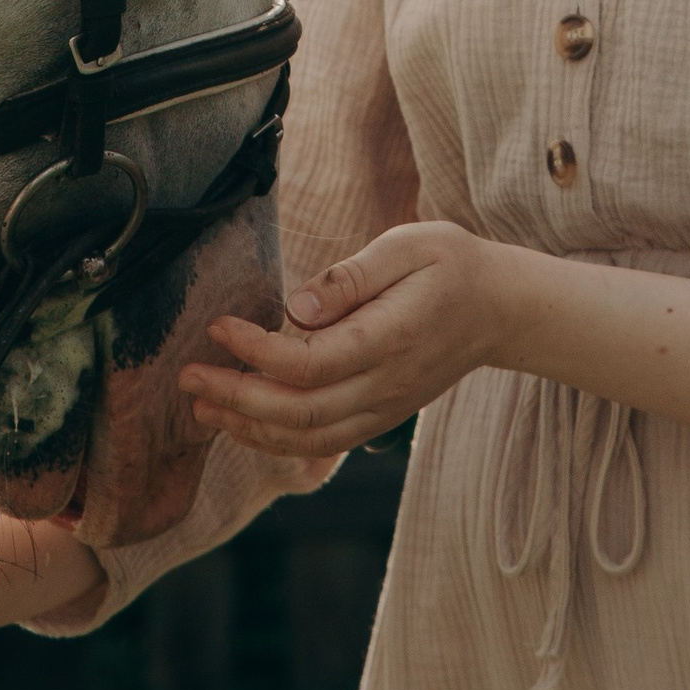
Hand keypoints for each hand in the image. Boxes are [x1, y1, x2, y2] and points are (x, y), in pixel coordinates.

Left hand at [179, 221, 519, 460]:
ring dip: (248, 428)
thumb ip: (351, 276)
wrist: (501, 309)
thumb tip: (294, 308)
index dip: (254, 352)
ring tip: (201, 407)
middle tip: (187, 376)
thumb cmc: (452, 266)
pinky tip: (244, 425)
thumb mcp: (409, 245)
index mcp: (391, 338)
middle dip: (234, 398)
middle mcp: (387, 385)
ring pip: (307, 439)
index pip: (308, 362)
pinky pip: (323, 444)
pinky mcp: (381, 418)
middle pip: (298, 411)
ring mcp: (385, 409)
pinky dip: (277, 442)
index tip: (217, 327)